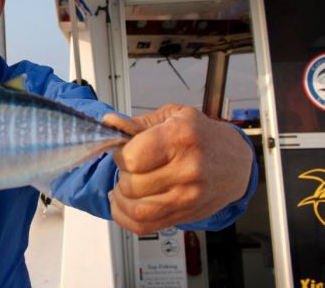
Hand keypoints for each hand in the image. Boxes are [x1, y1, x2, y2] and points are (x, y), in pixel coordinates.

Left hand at [102, 104, 252, 233]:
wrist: (235, 162)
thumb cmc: (203, 136)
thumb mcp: (173, 117)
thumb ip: (137, 123)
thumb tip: (109, 123)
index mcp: (181, 138)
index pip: (132, 158)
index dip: (120, 155)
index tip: (124, 152)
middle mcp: (187, 170)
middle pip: (132, 184)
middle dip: (122, 176)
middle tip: (129, 169)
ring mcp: (188, 197)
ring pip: (136, 210)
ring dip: (121, 200)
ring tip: (125, 187)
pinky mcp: (185, 215)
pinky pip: (144, 226)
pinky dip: (126, 218)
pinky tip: (125, 204)